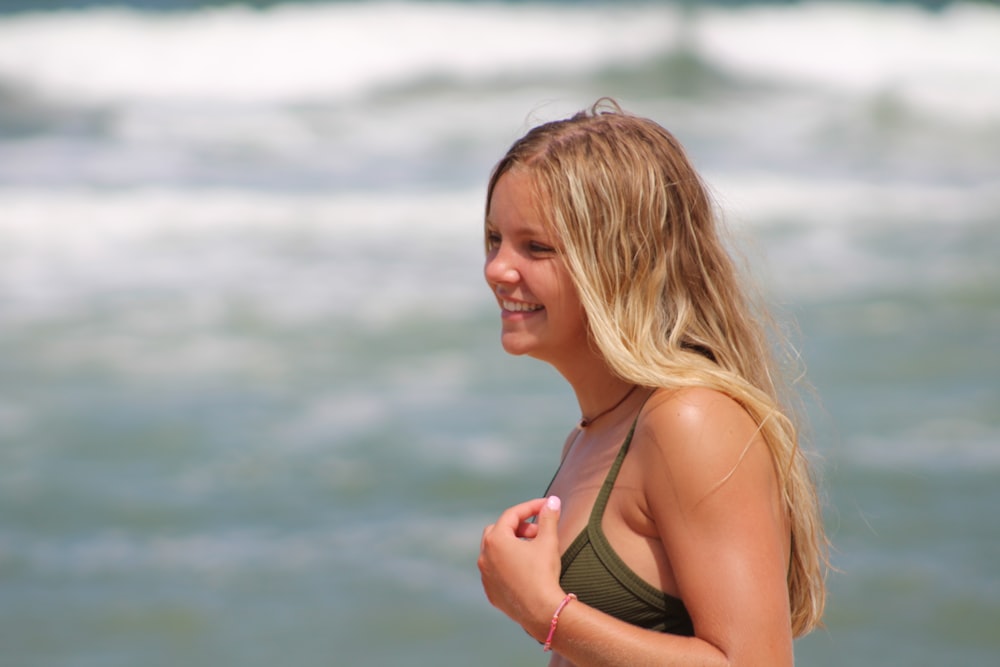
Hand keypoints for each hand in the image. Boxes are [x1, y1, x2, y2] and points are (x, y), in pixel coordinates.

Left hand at [478, 496, 565, 638]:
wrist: (541, 611)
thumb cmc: (543, 573)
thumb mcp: (548, 541)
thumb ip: (548, 517)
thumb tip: (553, 501)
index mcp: (496, 540)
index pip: (512, 514)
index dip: (531, 507)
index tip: (546, 506)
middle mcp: (484, 555)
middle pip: (500, 530)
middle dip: (519, 527)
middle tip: (538, 532)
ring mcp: (485, 575)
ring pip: (496, 551)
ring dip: (512, 545)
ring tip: (533, 550)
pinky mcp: (490, 591)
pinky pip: (496, 570)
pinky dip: (508, 564)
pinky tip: (525, 569)